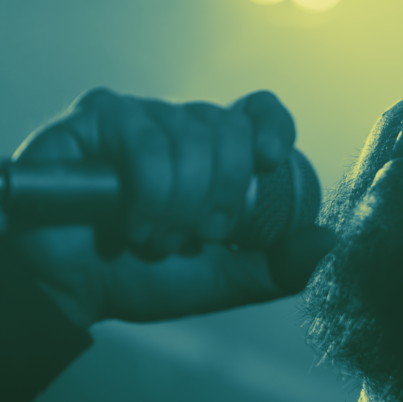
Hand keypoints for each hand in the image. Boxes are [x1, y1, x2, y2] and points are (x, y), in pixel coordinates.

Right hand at [0, 88, 334, 328]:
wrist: (73, 290)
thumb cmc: (143, 276)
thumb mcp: (223, 278)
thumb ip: (277, 266)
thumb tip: (329, 241)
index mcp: (215, 154)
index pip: (258, 112)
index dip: (272, 126)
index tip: (272, 158)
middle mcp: (180, 126)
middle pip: (228, 128)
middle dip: (222, 194)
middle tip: (199, 235)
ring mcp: (139, 116)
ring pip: (189, 137)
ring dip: (179, 206)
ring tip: (155, 239)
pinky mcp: (98, 117)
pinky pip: (145, 140)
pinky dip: (148, 194)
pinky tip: (130, 225)